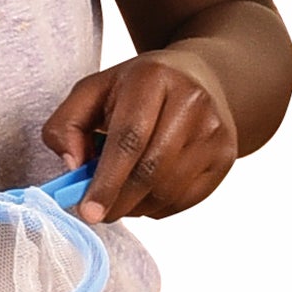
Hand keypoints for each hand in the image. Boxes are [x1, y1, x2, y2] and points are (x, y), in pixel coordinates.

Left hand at [42, 50, 239, 222]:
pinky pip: (187, 199)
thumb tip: (73, 168)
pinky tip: (144, 194)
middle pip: (151, 169)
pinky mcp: (225, 154)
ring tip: (119, 199)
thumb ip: (66, 126)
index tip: (88, 211)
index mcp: (152, 78)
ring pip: (169, 189)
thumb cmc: (135, 90)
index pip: (129, 138)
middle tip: (96, 214)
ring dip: (136, 206)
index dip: (107, 180)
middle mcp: (191, 101)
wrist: (200, 78)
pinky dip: (158, 208)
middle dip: (118, 201)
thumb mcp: (92, 92)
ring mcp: (214, 129)